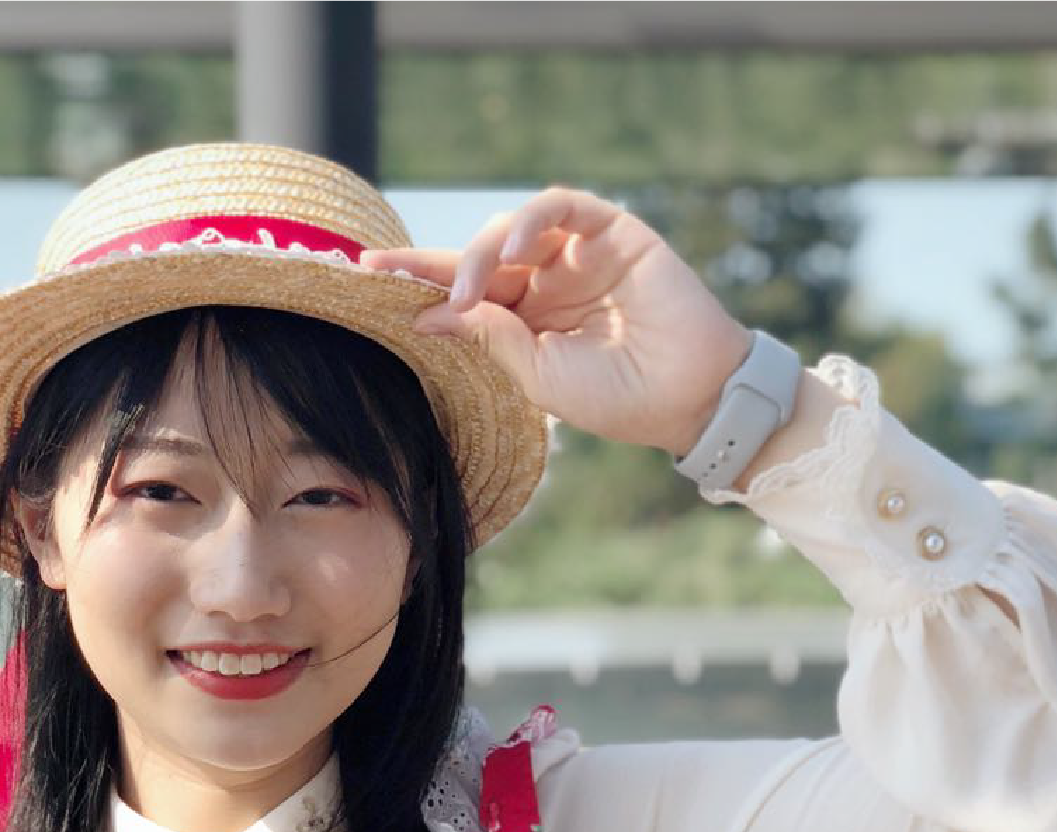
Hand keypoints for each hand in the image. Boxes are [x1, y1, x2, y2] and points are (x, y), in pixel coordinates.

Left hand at [360, 187, 754, 456]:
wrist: (690, 397)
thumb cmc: (619, 399)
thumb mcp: (540, 379)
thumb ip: (492, 341)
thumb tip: (429, 315)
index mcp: (526, 324)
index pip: (464, 294)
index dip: (418, 282)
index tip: (366, 276)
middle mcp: (547, 284)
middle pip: (479, 258)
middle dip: (435, 264)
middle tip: (398, 278)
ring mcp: (579, 255)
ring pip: (514, 229)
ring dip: (483, 250)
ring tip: (472, 286)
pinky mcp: (613, 231)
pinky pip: (562, 207)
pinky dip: (532, 218)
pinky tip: (516, 245)